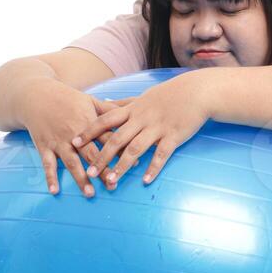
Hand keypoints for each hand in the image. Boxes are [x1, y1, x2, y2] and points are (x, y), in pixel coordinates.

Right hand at [19, 79, 140, 196]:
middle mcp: (74, 134)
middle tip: (113, 185)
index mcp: (89, 123)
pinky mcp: (45, 147)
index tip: (132, 165)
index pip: (108, 140)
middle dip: (102, 170)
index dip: (120, 152)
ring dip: (80, 178)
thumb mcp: (90, 100)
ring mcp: (59, 142)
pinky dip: (50, 178)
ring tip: (90, 193)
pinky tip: (55, 191)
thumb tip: (134, 107)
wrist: (37, 96)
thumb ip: (111, 109)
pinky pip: (47, 164)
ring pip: (71, 162)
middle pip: (91, 154)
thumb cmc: (67, 98)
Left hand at [70, 72, 211, 186]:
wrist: (196, 92)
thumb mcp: (143, 96)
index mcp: (133, 110)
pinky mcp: (174, 136)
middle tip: (89, 171)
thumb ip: (123, 103)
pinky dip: (153, 168)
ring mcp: (158, 128)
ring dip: (123, 166)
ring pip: (136, 149)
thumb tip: (103, 102)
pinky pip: (161, 154)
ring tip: (112, 179)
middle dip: (102, 156)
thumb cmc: (169, 95)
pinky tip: (145, 180)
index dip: (89, 132)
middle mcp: (142, 119)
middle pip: (117, 139)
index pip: (105, 120)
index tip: (74, 142)